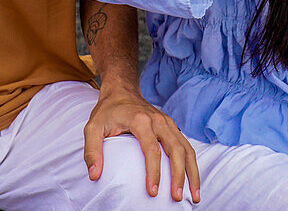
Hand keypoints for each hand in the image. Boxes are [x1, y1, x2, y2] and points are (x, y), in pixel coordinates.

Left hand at [84, 84, 199, 203]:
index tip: (153, 192)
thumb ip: (92, 151)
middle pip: (176, 149)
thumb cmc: (107, 111)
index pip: (152, 148)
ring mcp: (168, 123)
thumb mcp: (92, 127)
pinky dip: (192, 164)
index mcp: (140, 120)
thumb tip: (95, 175)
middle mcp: (159, 120)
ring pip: (187, 148)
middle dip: (179, 175)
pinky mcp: (172, 127)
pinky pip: (187, 146)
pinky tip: (192, 181)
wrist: (122, 91)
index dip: (154, 171)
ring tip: (195, 195)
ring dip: (192, 172)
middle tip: (177, 197)